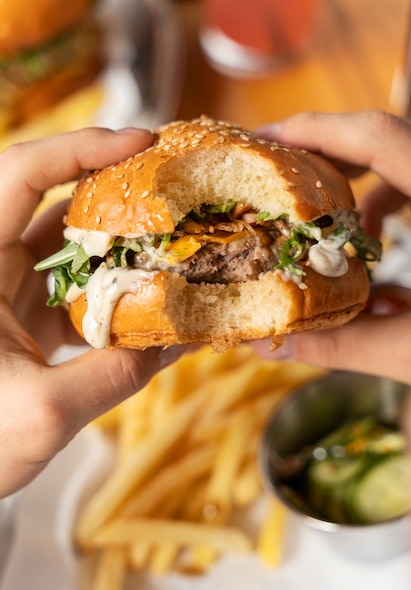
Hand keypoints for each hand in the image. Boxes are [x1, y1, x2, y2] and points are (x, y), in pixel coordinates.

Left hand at [0, 127, 183, 495]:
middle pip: (50, 199)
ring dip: (117, 239)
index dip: (79, 148)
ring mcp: (6, 288)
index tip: (140, 141)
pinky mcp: (23, 312)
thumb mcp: (44, 414)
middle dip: (112, 186)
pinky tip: (147, 294)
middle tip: (170, 182)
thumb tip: (180, 339)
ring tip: (170, 236)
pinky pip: (73, 283)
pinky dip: (110, 284)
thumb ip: (116, 374)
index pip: (19, 175)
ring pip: (67, 243)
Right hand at [253, 110, 410, 384]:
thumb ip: (345, 346)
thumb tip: (274, 346)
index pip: (379, 136)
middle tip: (282, 176)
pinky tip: (378, 249)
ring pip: (407, 160)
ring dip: (361, 188)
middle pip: (388, 137)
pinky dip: (393, 204)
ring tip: (328, 230)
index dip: (316, 130)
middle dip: (329, 154)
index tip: (265, 139)